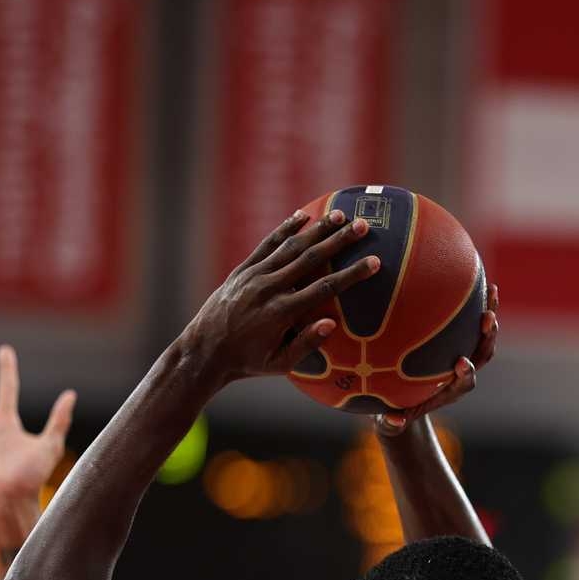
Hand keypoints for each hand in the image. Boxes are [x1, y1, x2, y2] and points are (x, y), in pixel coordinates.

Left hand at [195, 207, 380, 379]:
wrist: (204, 350)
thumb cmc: (247, 362)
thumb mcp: (278, 365)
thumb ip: (305, 345)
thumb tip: (332, 324)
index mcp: (282, 313)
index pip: (324, 288)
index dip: (352, 274)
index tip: (374, 262)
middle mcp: (269, 288)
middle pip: (311, 259)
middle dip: (339, 240)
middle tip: (363, 226)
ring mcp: (254, 276)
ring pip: (290, 247)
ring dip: (317, 229)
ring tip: (340, 214)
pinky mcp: (243, 269)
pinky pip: (267, 245)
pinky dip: (285, 229)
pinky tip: (302, 215)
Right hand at [378, 285, 500, 434]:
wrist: (410, 401)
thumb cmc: (398, 408)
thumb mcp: (393, 419)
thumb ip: (394, 422)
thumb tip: (392, 422)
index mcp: (452, 389)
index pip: (464, 381)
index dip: (466, 373)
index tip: (461, 363)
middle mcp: (463, 371)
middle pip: (483, 355)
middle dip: (487, 338)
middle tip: (488, 319)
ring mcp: (465, 354)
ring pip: (483, 336)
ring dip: (489, 313)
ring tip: (491, 290)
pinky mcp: (461, 341)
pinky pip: (472, 321)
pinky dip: (477, 302)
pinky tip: (475, 278)